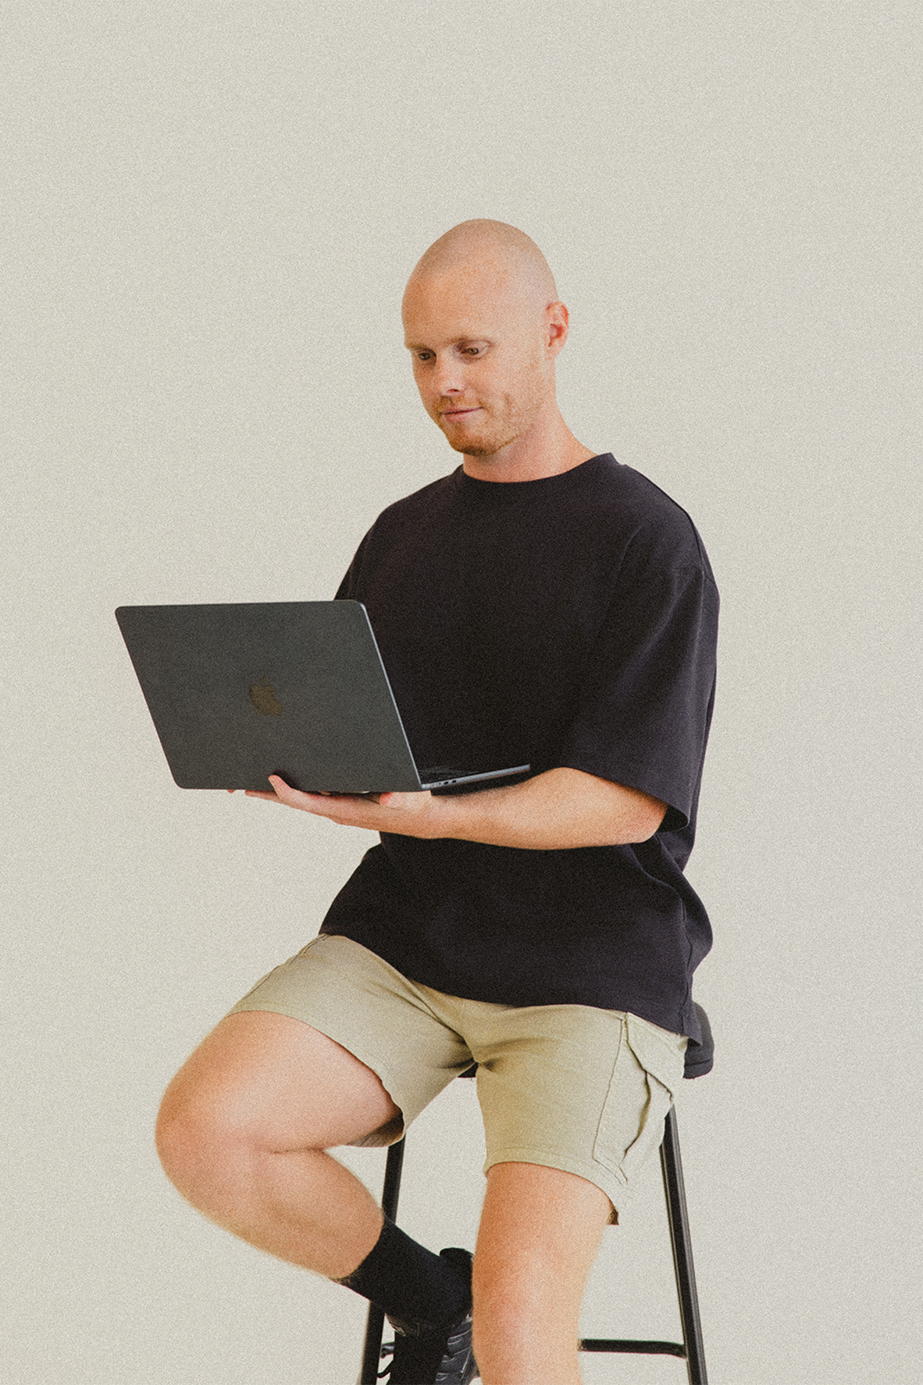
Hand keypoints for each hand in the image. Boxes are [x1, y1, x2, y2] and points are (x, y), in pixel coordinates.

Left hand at [241, 775, 446, 837]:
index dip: (290, 793)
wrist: (419, 818)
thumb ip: (399, 797)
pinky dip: (293, 790)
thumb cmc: (413, 806)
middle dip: (269, 795)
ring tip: (251, 783)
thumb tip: (387, 799)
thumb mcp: (410, 798)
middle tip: (240, 787)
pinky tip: (283, 781)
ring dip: (276, 793)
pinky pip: (311, 797)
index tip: (272, 780)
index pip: (311, 802)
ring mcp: (337, 809)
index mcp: (347, 810)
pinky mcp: (341, 804)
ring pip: (301, 800)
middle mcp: (337, 811)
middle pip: (296, 803)